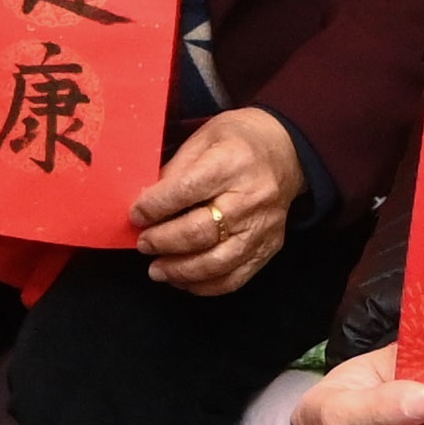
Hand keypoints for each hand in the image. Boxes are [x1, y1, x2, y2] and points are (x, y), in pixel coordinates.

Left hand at [130, 106, 304, 296]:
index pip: (187, 189)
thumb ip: (176, 170)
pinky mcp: (269, 248)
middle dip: (164, 241)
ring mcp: (262, 228)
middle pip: (201, 231)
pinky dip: (205, 286)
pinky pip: (236, 277)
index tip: (135, 215)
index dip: (156, 206)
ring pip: (218, 262)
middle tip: (143, 244)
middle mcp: (250, 198)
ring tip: (157, 270)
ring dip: (181, 270)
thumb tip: (148, 203)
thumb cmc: (238, 141)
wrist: (288, 152)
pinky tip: (183, 280)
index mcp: (231, 163)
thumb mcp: (203, 138)